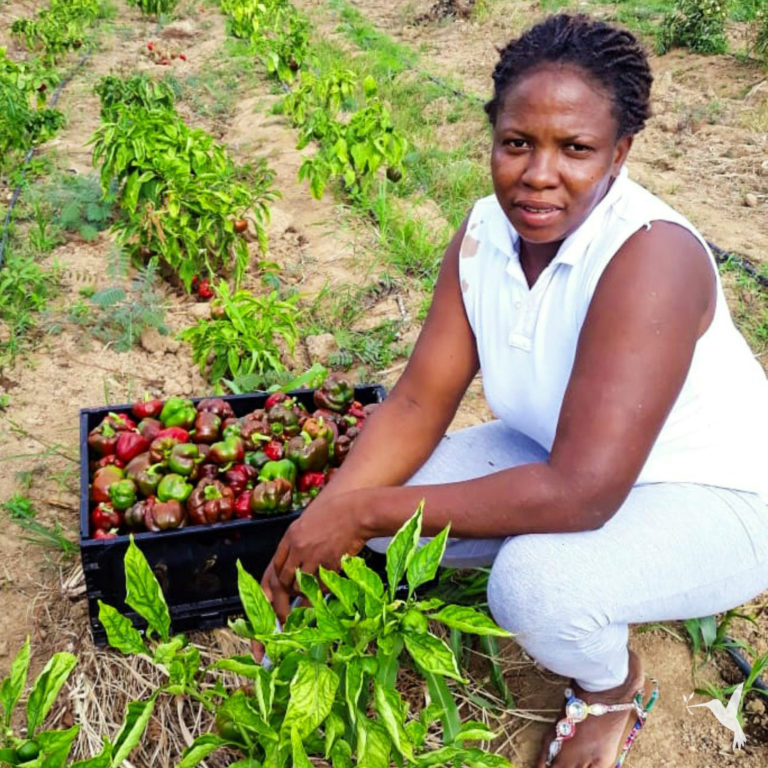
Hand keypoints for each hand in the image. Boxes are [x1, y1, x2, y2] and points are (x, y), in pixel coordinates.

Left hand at [260, 491, 368, 621]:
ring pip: (300, 585)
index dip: (276, 579)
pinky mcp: (329, 565)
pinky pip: (320, 586)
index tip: (279, 587)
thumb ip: (299, 539)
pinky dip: (321, 591)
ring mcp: (313, 557)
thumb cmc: (337, 512)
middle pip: (284, 579)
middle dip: (286, 594)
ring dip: (303, 592)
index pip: (275, 564)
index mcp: (291, 535)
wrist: (357, 512)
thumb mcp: (309, 521)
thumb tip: (294, 557)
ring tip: (308, 597)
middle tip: (289, 605)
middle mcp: (298, 548)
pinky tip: (324, 590)